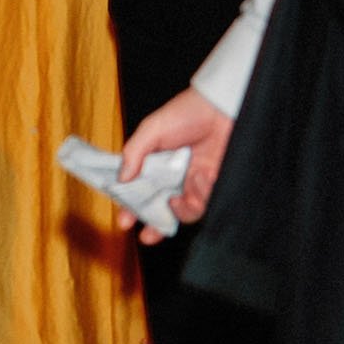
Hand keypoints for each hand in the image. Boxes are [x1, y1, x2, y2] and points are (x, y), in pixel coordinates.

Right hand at [118, 87, 232, 244]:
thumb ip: (134, 153)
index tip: (124, 222)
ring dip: (182, 207)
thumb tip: (122, 179)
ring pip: (186, 211)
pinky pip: (207, 202)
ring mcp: (196, 183)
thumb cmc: (185, 113)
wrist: (222, 108)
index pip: (140, 191)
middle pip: (162, 209)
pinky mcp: (216, 186)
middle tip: (147, 235)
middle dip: (155, 225)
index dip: (132, 208)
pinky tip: (203, 176)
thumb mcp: (152, 130)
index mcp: (154, 165)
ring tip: (181, 192)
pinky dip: (203, 194)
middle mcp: (174, 177)